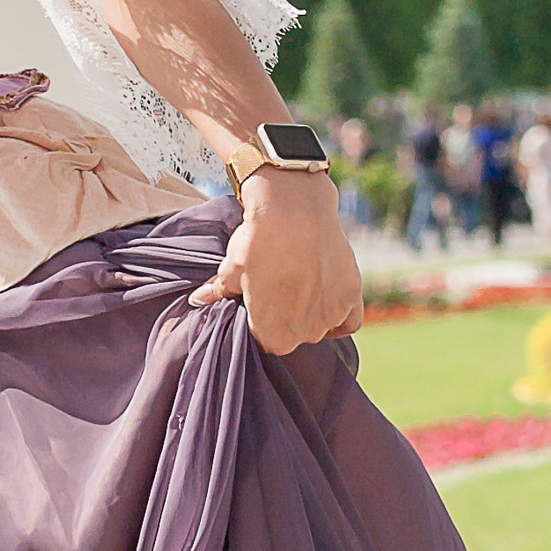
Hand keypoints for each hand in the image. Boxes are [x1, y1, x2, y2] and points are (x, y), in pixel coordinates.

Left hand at [189, 170, 362, 352]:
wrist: (294, 209)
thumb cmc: (257, 242)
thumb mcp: (230, 270)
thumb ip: (219, 293)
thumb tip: (198, 300)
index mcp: (273, 337)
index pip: (264, 340)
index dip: (258, 320)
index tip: (257, 301)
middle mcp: (305, 335)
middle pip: (294, 335)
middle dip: (285, 317)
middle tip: (279, 286)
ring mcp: (332, 316)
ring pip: (320, 327)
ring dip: (312, 312)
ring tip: (300, 281)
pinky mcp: (352, 296)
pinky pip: (349, 321)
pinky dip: (340, 315)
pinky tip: (327, 299)